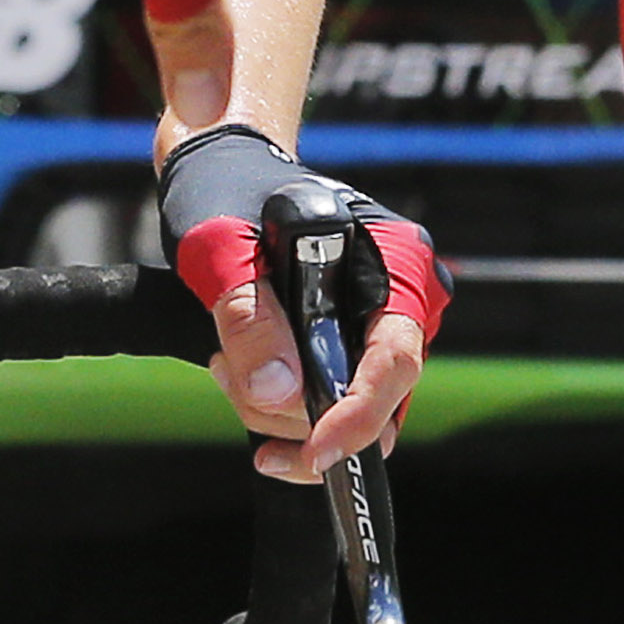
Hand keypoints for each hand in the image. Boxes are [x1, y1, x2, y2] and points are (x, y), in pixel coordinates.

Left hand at [161, 125, 440, 482]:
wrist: (223, 172)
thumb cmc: (228, 191)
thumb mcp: (221, 245)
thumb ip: (247, 314)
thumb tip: (277, 391)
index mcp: (395, 260)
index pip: (396, 361)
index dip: (358, 416)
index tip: (311, 451)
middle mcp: (403, 299)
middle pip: (372, 402)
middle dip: (294, 411)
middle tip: (228, 369)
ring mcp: (380, 328)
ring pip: (342, 413)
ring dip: (272, 407)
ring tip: (226, 356)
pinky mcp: (352, 348)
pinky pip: (328, 407)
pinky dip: (276, 405)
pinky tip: (237, 371)